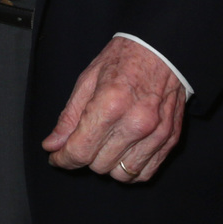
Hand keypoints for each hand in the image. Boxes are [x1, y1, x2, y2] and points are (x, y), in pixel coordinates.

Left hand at [41, 37, 185, 183]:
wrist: (163, 48)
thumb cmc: (123, 59)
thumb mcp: (88, 79)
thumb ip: (69, 116)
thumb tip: (52, 145)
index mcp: (110, 104)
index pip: (80, 151)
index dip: (62, 159)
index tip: (57, 157)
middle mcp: (135, 123)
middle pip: (98, 165)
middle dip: (85, 156)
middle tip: (85, 139)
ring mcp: (156, 134)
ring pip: (121, 175)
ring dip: (107, 164)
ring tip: (106, 145)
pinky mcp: (170, 140)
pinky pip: (145, 173)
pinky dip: (130, 170)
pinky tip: (124, 153)